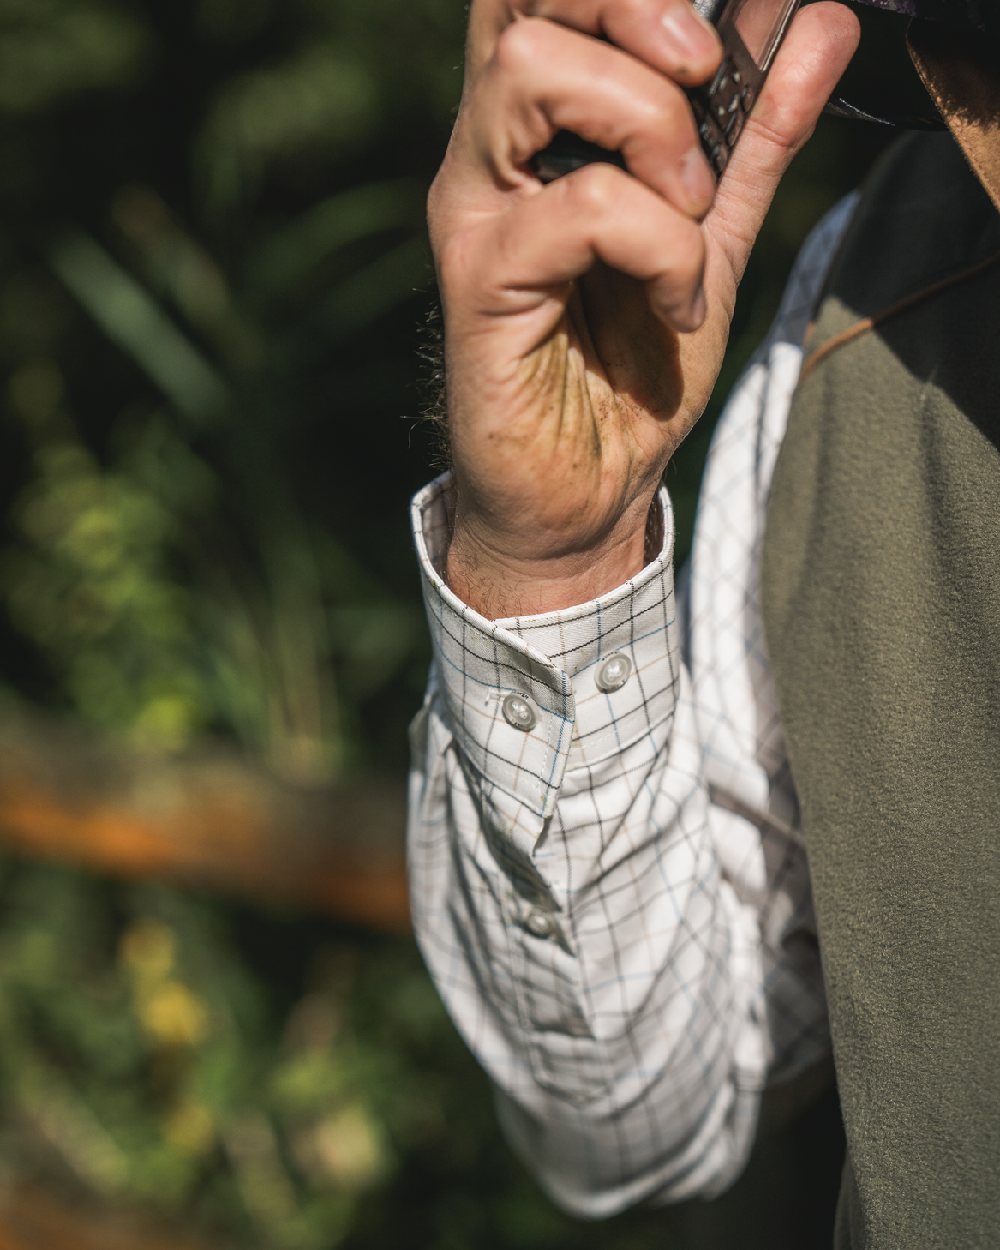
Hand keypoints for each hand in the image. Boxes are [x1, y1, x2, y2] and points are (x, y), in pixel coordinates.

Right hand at [430, 0, 858, 616]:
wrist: (585, 493)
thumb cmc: (629, 371)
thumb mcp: (713, 233)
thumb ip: (756, 135)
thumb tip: (818, 19)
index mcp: (537, 130)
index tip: (715, 51)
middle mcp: (490, 154)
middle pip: (527, 0)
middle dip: (643, 20)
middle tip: (704, 93)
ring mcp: (476, 213)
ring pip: (532, 71)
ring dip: (650, 127)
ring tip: (689, 211)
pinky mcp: (479, 281)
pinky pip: (582, 205)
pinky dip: (661, 244)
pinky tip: (678, 302)